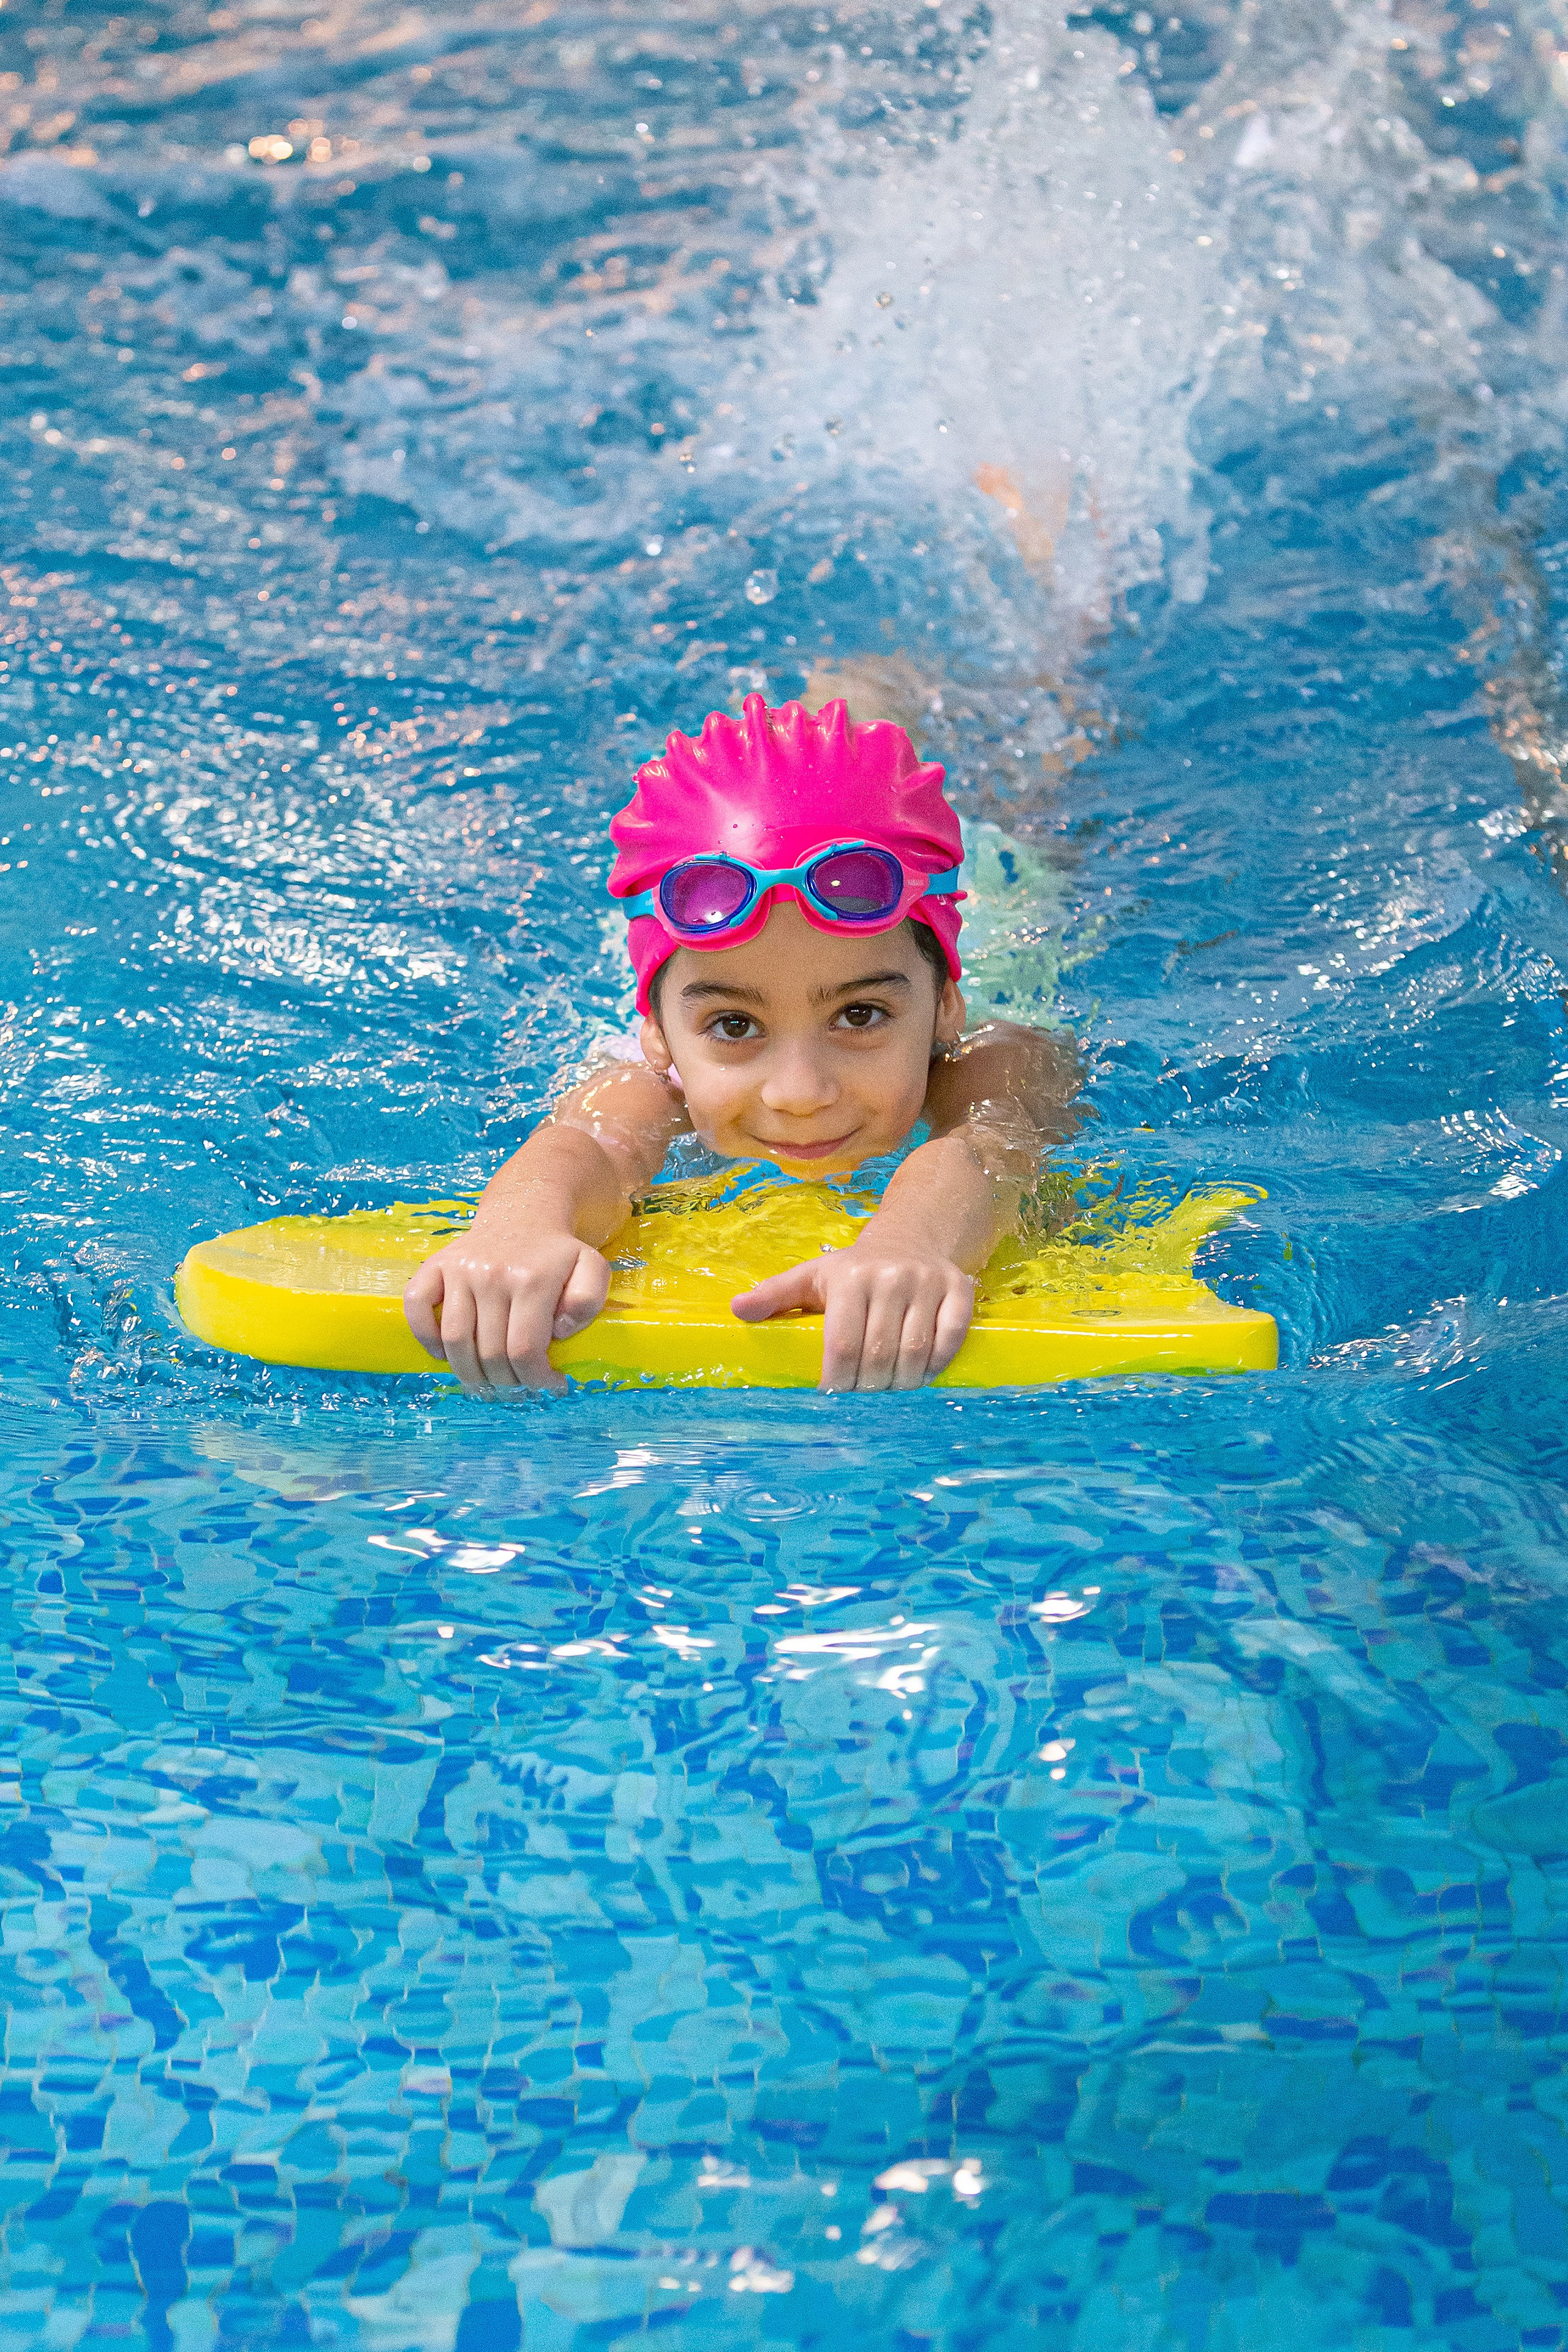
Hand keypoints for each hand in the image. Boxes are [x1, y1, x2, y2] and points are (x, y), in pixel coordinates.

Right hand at [403, 1227, 609, 1391]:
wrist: (523, 1214)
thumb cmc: (557, 1254)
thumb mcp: (592, 1268)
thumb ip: (587, 1300)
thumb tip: (558, 1330)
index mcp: (532, 1280)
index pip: (524, 1350)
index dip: (535, 1380)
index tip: (548, 1388)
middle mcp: (491, 1274)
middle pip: (490, 1353)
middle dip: (506, 1384)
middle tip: (517, 1391)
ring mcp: (459, 1270)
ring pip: (455, 1340)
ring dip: (469, 1375)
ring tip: (486, 1386)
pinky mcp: (435, 1266)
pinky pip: (416, 1307)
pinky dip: (425, 1338)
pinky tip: (444, 1354)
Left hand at [731, 1237, 974, 1392]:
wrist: (911, 1237)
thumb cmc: (854, 1269)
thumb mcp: (812, 1275)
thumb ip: (775, 1294)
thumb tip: (737, 1310)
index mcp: (849, 1276)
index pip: (842, 1346)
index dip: (837, 1380)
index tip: (833, 1394)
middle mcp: (891, 1277)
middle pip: (879, 1356)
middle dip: (868, 1387)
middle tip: (862, 1395)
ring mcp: (928, 1283)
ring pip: (916, 1354)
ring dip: (902, 1384)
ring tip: (888, 1389)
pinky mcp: (960, 1290)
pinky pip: (951, 1340)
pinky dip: (936, 1366)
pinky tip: (920, 1373)